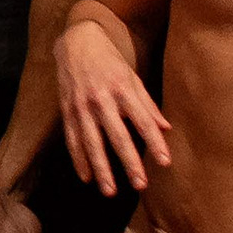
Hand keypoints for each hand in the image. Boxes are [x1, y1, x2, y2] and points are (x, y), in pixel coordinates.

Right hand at [55, 19, 170, 196]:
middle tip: (140, 185)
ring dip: (101, 169)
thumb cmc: (110, 61)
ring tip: (110, 191)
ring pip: (92, 143)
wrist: (77, 42)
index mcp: (122, 89)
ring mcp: (82, 106)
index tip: (165, 162)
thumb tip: (165, 128)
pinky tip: (87, 177)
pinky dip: (79, 159)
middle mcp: (101, 99)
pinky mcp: (67, 110)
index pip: (142, 121)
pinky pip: (73, 139)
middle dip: (129, 162)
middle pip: (118, 136)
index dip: (154, 142)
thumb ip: (147, 104)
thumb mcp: (132, 77)